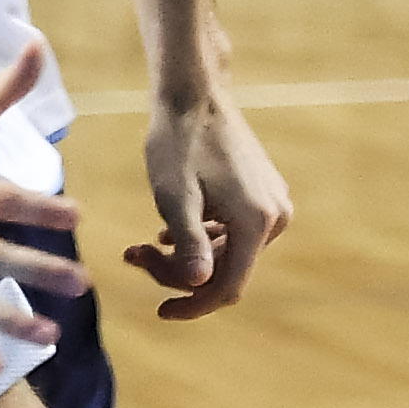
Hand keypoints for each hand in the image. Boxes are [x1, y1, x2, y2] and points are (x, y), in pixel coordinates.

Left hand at [127, 84, 291, 321]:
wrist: (194, 95)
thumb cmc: (178, 143)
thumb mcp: (175, 197)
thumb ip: (190, 243)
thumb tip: (200, 285)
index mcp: (257, 223)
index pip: (228, 288)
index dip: (193, 306)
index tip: (159, 312)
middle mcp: (275, 218)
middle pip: (225, 272)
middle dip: (178, 273)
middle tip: (133, 255)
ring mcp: (272, 206)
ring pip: (226, 254)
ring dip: (185, 256)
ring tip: (141, 244)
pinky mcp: (263, 195)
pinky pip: (231, 234)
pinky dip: (199, 239)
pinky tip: (167, 232)